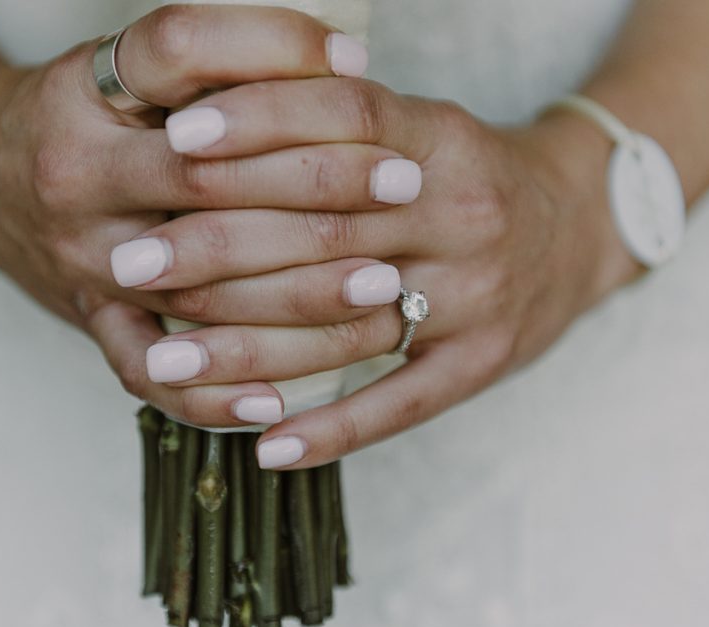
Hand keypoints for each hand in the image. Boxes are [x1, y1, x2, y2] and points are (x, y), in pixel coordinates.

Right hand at [0, 5, 416, 427]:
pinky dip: (213, 392)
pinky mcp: (90, 320)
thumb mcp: (127, 67)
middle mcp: (78, 180)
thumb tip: (342, 65)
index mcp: (87, 95)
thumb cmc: (81, 116)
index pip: (180, 51)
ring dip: (297, 294)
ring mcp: (82, 262)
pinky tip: (280, 400)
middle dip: (316, 183)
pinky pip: (147, 371)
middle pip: (206, 182)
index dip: (273, 51)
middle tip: (404, 185)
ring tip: (384, 287)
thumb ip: (218, 60)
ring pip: (197, 288)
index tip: (359, 70)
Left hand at [117, 76, 644, 466]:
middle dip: (217, 247)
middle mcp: (463, 217)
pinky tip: (265, 445)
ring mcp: (479, 298)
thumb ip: (339, 119)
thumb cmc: (465, 174)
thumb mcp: (420, 125)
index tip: (172, 140)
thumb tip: (216, 98)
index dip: (257, 123)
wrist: (579, 225)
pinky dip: (332, 430)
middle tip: (129, 261)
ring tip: (164, 363)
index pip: (345, 117)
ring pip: (350, 328)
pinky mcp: (484, 362)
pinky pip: (402, 404)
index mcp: (443, 141)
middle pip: (327, 230)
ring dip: (250, 351)